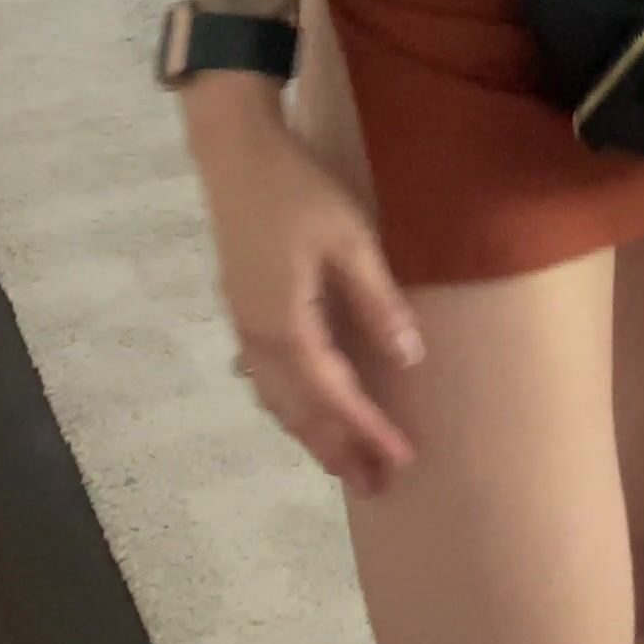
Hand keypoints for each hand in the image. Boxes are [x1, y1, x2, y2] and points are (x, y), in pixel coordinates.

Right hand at [193, 111, 425, 498]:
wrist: (234, 155)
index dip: (369, 431)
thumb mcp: (351, 239)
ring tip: (346, 464)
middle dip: (339, 452)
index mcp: (287, 326)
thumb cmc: (298, 191)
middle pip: (301, 412)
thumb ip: (378, 301)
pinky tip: (302, 412)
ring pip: (278, 401)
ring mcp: (244, 328)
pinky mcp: (242, 312)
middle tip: (376, 488)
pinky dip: (289, 407)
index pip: (335, 396)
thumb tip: (409, 358)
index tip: (402, 462)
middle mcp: (259, 339)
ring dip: (313, 436)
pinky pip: (266, 380)